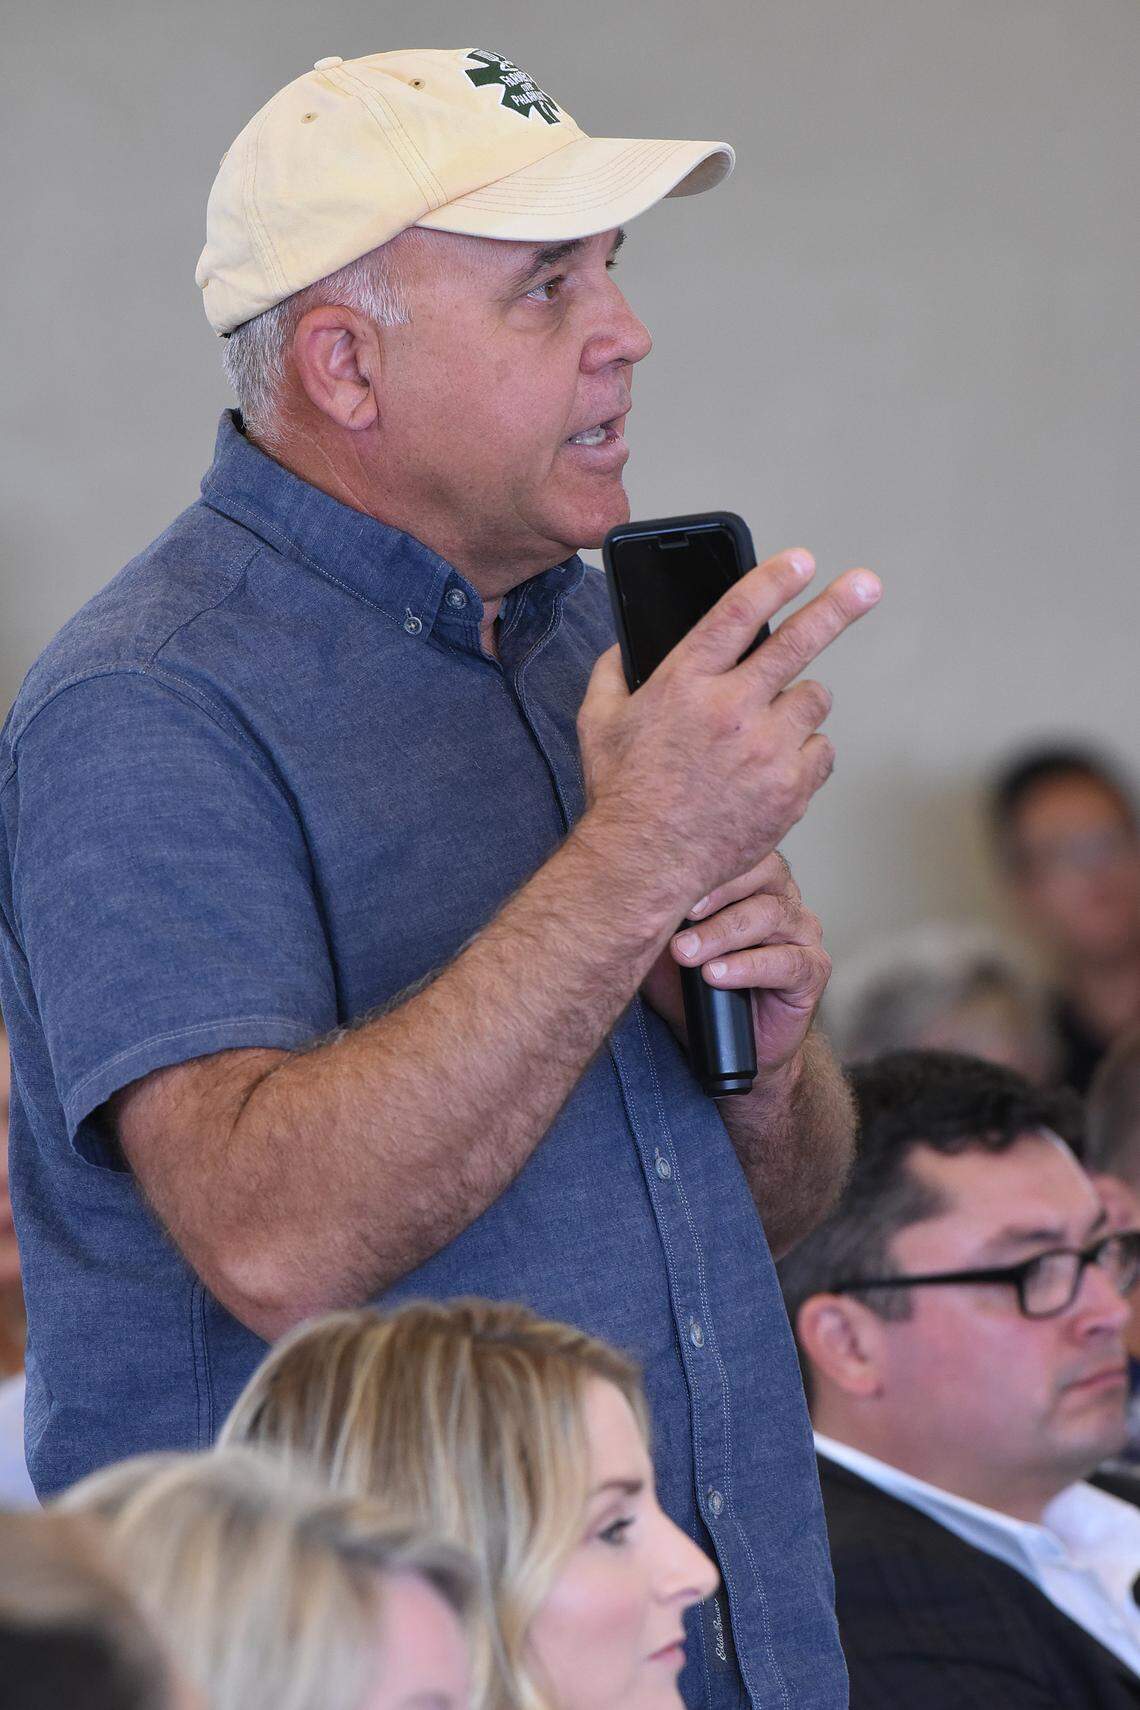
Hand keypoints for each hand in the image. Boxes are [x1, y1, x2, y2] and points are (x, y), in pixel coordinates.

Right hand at [577, 549, 880, 912]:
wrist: (644, 863)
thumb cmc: (621, 795)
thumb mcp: (597, 721)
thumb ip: (613, 672)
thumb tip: (628, 644)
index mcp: (685, 682)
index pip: (738, 613)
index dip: (774, 579)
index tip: (801, 561)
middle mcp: (731, 709)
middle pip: (799, 641)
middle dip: (838, 606)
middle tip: (866, 584)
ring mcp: (766, 749)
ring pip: (813, 699)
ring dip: (798, 704)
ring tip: (768, 727)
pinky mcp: (791, 787)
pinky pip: (821, 750)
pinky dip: (805, 753)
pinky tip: (776, 766)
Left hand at [641, 852, 829, 1075]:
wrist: (732, 1046)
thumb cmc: (700, 991)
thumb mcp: (663, 952)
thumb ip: (655, 922)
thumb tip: (626, 897)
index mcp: (753, 883)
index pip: (742, 852)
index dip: (711, 862)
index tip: (671, 881)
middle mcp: (782, 899)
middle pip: (764, 874)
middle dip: (718, 893)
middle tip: (682, 917)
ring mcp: (802, 933)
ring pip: (771, 916)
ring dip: (724, 933)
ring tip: (690, 953)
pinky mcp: (813, 970)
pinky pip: (787, 961)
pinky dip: (748, 967)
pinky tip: (718, 974)